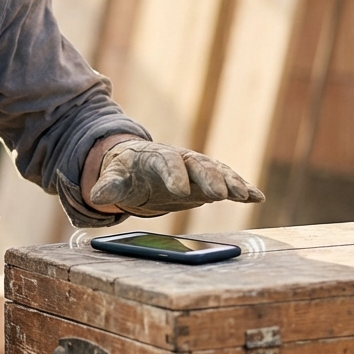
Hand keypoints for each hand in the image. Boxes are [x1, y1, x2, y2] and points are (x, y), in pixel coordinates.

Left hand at [89, 140, 263, 216]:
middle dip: (211, 177)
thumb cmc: (125, 173)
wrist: (138, 168)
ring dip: (233, 183)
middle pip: (198, 164)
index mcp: (155, 156)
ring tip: (247, 196)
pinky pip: (228, 183)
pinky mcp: (208, 181)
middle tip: (221, 194)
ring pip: (218, 172)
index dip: (174, 174)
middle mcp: (181, 158)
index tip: (179, 191)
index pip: (166, 161)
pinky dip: (242, 188)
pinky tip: (257, 197)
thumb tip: (96, 196)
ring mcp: (197, 169)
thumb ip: (107, 186)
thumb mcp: (113, 179)